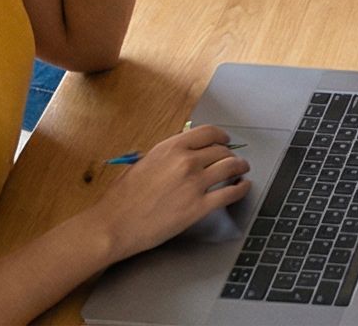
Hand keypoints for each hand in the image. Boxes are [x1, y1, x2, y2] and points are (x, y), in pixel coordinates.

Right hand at [90, 124, 250, 260]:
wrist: (114, 225)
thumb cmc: (121, 198)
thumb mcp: (142, 164)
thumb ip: (166, 157)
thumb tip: (182, 154)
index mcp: (170, 148)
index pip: (208, 133)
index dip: (221, 136)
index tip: (225, 140)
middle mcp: (186, 161)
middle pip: (221, 150)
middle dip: (230, 154)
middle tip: (234, 159)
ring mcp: (194, 183)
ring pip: (230, 167)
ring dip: (240, 167)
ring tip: (243, 169)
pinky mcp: (199, 207)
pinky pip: (230, 193)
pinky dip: (241, 188)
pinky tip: (243, 187)